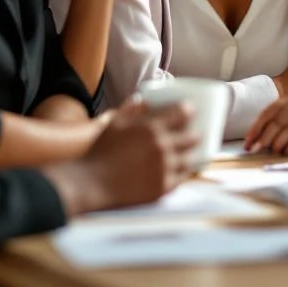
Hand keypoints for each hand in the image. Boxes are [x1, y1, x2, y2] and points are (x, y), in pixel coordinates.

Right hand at [47, 100, 197, 214]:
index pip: (182, 113)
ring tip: (190, 152)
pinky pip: (182, 177)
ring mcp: (164, 168)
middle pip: (192, 136)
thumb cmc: (100, 151)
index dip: (189, 110)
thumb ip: (131, 109)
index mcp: (151, 127)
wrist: (92, 182)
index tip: (190, 110)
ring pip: (190, 158)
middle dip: (195, 133)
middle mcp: (162, 146)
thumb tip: (144, 100)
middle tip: (194, 133)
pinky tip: (183, 168)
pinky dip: (184, 172)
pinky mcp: (163, 187)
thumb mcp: (114, 123)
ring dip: (192, 154)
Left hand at [244, 86, 287, 154]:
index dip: (256, 128)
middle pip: (275, 125)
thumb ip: (286, 112)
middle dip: (263, 140)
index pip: (269, 112)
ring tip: (276, 150)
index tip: (248, 142)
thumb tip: (263, 132)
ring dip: (277, 146)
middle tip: (257, 150)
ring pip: (285, 135)